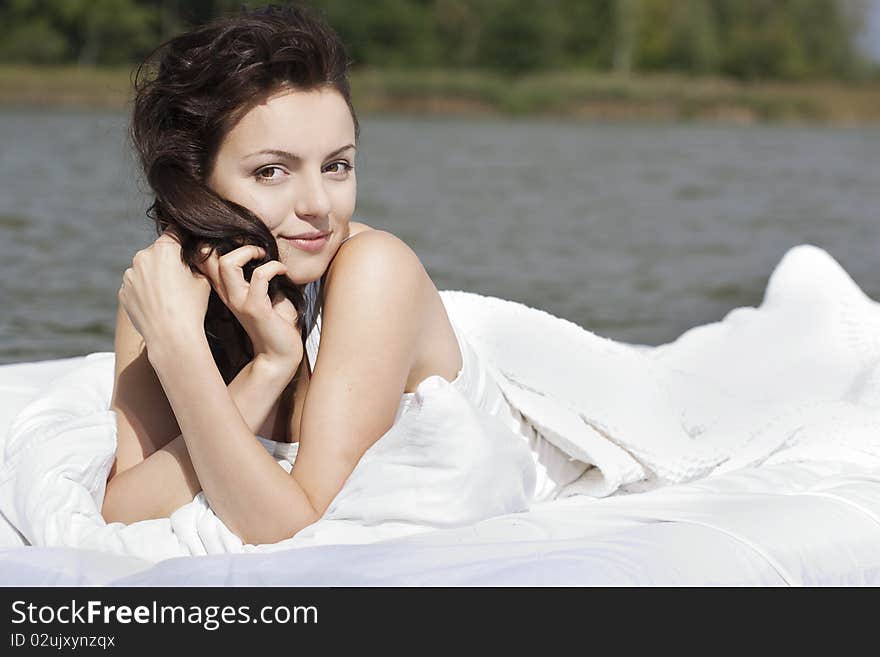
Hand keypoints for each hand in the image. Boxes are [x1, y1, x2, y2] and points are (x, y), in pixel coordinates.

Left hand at [119, 232, 210, 350]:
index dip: (183, 237)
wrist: (171, 337)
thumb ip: (195, 263)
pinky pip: (136, 286)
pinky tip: (158, 305)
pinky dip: (145, 292)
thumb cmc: (191, 307)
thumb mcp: (203, 280)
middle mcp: (142, 257)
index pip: (175, 232)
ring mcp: (130, 276)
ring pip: (145, 270)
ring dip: (154, 277)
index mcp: (163, 249)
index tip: (188, 242)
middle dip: (167, 261)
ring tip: (169, 297)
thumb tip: (193, 256)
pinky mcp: (123, 292)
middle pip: (157, 252)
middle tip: (181, 279)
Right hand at [196, 245, 302, 377]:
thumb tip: (266, 249)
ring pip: (228, 264)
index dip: (219, 244)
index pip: (206, 260)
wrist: (280, 355)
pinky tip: (283, 272)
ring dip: (249, 251)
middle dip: (233, 242)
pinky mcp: (255, 309)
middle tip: (256, 249)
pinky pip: (260, 276)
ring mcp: (239, 301)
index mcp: (227, 290)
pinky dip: (274, 267)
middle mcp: (228, 294)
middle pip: (209, 257)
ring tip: (264, 256)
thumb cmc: (276, 323)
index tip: (245, 243)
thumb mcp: (265, 294)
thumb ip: (259, 275)